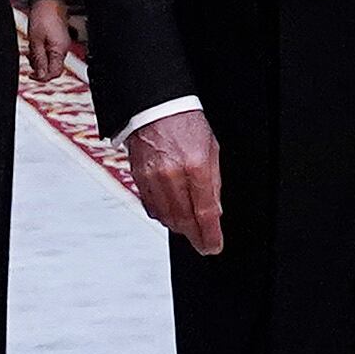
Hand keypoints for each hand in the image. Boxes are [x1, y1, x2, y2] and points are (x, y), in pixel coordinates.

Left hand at [24, 0, 73, 82]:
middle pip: (54, 67)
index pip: (54, 73)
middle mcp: (64, 48)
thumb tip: (40, 75)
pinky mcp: (59, 37)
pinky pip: (52, 50)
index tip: (31, 75)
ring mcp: (62, 42)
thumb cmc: (43, 15)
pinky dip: (43, 51)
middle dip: (41, 68)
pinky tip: (36, 44)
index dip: (42, 77)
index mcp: (60, 50)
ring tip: (31, 50)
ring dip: (40, 59)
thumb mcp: (35, 40)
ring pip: (52, 59)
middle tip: (29, 61)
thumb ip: (38, 59)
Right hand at [129, 109, 223, 254]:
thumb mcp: (211, 148)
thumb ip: (213, 182)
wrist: (155, 107)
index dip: (210, 234)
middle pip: (184, 220)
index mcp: (195, 165)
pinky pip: (151, 207)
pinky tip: (172, 214)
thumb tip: (215, 211)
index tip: (214, 246)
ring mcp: (153, 177)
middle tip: (204, 243)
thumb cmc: (185, 122)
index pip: (205, 212)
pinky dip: (163, 215)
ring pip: (167, 217)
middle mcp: (172, 174)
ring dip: (180, 227)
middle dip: (196, 236)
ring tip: (190, 228)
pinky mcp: (139, 178)